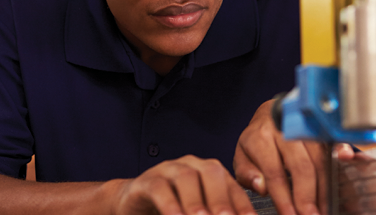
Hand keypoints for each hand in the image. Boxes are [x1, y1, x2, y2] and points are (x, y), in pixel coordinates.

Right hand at [110, 155, 253, 214]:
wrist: (133, 204)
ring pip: (186, 177)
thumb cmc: (173, 210)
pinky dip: (170, 205)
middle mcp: (192, 166)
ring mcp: (168, 170)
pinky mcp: (146, 181)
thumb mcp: (197, 213)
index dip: (242, 204)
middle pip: (212, 173)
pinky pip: (159, 189)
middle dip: (221, 198)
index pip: (232, 186)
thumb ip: (214, 214)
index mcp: (210, 173)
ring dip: (196, 202)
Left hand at [233, 99, 354, 214]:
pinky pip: (334, 145)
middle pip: (301, 166)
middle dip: (307, 196)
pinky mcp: (320, 128)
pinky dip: (341, 159)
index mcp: (261, 138)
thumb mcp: (242, 156)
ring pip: (320, 159)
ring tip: (325, 208)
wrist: (272, 111)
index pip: (275, 173)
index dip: (283, 198)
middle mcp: (285, 131)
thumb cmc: (257, 141)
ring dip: (324, 187)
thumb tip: (261, 187)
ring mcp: (305, 127)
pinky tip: (343, 175)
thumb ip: (247, 173)